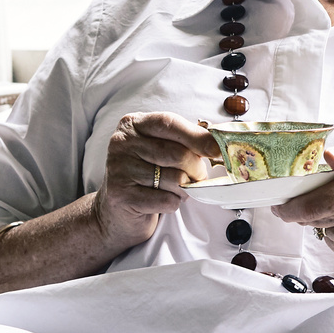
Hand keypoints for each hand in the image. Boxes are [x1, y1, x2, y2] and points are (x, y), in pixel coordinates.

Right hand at [100, 112, 217, 257]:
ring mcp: (118, 168)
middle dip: (195, 168)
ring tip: (176, 189)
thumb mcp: (160, 148)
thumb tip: (216, 143)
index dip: (197, 136)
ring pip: (174, 179)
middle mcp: (122, 143)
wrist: (116, 210)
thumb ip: (183, 140)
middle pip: (176, 153)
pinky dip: (174, 202)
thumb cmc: (146, 174)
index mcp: (133, 124)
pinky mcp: (120, 195)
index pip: (169, 122)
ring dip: (184, 188)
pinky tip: (164, 200)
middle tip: (198, 176)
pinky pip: (165, 199)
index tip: (216, 149)